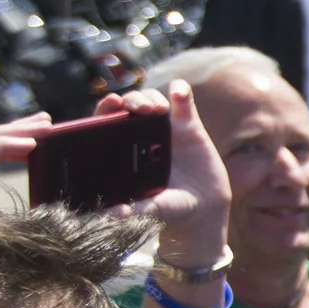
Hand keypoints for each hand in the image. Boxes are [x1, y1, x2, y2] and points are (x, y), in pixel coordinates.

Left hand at [99, 83, 230, 267]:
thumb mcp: (151, 210)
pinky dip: (180, 92)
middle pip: (129, 105)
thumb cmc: (169, 207)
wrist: (202, 206)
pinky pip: (183, 101)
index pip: (107, 121)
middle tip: (137, 109)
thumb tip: (112, 215)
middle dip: (131, 100)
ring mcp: (165, 126)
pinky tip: (179, 92)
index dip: (105, 109)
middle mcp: (140, 133)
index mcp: (122, 149)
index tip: (111, 105)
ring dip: (151, 98)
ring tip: (159, 109)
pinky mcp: (188, 124)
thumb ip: (134, 210)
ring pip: (152, 100)